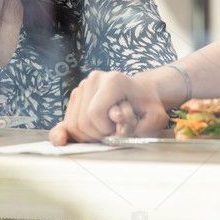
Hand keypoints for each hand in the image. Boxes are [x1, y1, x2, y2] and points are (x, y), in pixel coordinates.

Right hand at [50, 70, 167, 144]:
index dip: (106, 129)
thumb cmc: (148, 106)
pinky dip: (68, 133)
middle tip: (114, 132)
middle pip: (82, 121)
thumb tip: (117, 129)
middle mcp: (94, 79)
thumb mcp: (156, 117)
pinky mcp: (76, 95)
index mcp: (114, 81)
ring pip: (73, 124)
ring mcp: (83, 86)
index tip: (120, 129)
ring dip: (89, 135)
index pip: (95, 113)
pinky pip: (66, 122)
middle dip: (98, 134)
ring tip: (107, 128)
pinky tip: (63, 141)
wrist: (141, 93)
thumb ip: (144, 126)